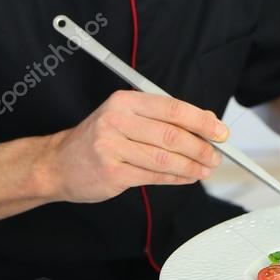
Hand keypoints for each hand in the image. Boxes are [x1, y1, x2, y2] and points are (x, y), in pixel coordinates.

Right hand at [47, 90, 227, 202]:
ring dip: (192, 166)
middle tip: (217, 154)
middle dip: (201, 147)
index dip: (201, 120)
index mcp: (125, 101)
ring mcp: (112, 147)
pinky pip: (153, 176)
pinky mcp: (112, 173)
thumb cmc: (99, 138)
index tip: (220, 131)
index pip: (172, 108)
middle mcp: (117, 120)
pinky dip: (176, 178)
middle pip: (171, 134)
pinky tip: (187, 177)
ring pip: (164, 158)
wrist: (59, 163)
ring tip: (206, 168)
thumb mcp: (126, 116)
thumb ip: (161, 117)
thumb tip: (205, 120)